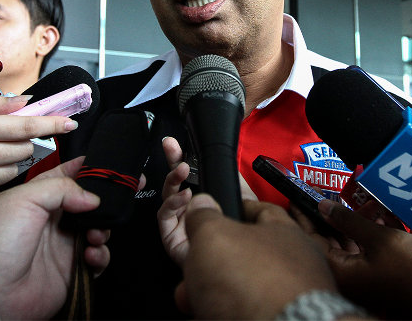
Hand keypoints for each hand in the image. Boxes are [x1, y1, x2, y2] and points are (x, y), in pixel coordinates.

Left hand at [0, 157, 108, 319]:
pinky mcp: (70, 270)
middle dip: (109, 200)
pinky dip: (101, 255)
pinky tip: (89, 256)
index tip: (114, 166)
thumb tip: (92, 196)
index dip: (93, 169)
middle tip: (123, 196)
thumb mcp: (21, 201)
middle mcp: (52, 219)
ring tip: (94, 234)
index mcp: (38, 196)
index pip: (71, 174)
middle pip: (91, 202)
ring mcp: (62, 245)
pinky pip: (98, 258)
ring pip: (99, 229)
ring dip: (104, 229)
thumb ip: (61, 189)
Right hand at [157, 137, 257, 265]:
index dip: (182, 157)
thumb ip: (232, 176)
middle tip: (170, 146)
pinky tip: (185, 197)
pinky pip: (165, 217)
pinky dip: (173, 204)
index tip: (174, 143)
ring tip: (183, 170)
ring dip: (174, 180)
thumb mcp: (242, 196)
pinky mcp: (171, 238)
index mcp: (206, 197)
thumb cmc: (246, 234)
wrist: (244, 268)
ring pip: (168, 196)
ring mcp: (180, 223)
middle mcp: (191, 209)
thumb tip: (223, 156)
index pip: (191, 174)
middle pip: (177, 182)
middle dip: (173, 161)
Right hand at [176, 194, 335, 318]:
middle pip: (244, 255)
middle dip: (211, 262)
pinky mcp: (279, 320)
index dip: (235, 208)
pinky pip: (244, 312)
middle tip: (192, 265)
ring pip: (242, 289)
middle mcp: (293, 267)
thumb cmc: (256, 285)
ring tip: (191, 297)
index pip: (262, 211)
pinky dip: (222, 314)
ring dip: (212, 292)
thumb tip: (200, 206)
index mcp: (286, 234)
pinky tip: (207, 315)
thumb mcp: (214, 235)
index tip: (217, 211)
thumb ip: (205, 217)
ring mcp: (287, 300)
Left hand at [313, 199, 411, 317]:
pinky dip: (366, 232)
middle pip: (327, 237)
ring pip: (346, 241)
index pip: (309, 237)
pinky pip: (363, 247)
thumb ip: (349, 220)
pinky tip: (376, 213)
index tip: (295, 194)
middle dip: (330, 213)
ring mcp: (360, 276)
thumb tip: (324, 205)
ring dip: (352, 220)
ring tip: (359, 199)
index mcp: (339, 270)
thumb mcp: (381, 239)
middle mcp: (345, 275)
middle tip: (325, 189)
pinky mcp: (375, 274)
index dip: (303, 213)